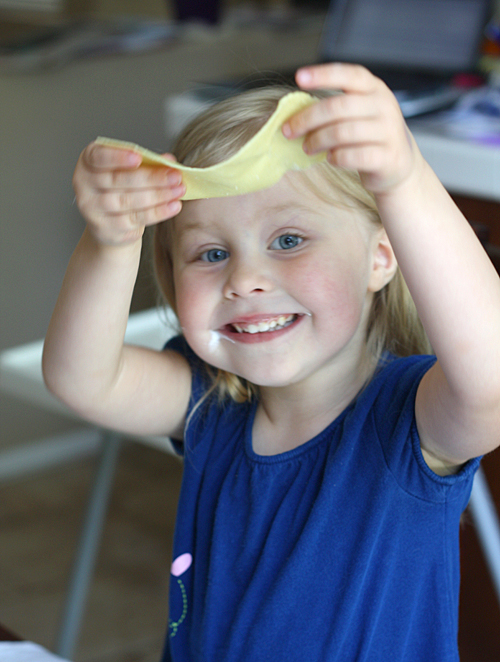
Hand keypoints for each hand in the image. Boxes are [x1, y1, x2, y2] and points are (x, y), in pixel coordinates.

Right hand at [73, 141, 185, 245]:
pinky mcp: (106, 229)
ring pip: (128, 201)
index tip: (139, 157)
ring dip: (158, 196)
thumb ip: (147, 162)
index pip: (99, 157)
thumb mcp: (129, 170)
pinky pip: (134, 219)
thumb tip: (169, 160)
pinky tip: (173, 206)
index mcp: (88, 162)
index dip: (118, 157)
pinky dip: (157, 212)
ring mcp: (92, 209)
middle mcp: (84, 185)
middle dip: (152, 178)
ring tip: (179, 190)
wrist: (112, 222)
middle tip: (175, 176)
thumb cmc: (120, 188)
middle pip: (119, 180)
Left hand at [282, 63, 421, 194]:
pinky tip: (330, 158)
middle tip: (289, 131)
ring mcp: (389, 131)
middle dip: (307, 119)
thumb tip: (295, 114)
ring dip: (318, 140)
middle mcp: (384, 106)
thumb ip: (335, 108)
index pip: (348, 74)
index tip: (299, 78)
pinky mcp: (387, 156)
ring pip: (342, 132)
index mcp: (374, 89)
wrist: (399, 165)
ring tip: (307, 147)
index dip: (323, 75)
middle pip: (337, 107)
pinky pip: (353, 155)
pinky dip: (335, 157)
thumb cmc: (369, 137)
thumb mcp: (358, 113)